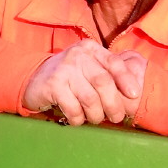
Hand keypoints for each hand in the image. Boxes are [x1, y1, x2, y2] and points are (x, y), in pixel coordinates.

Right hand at [22, 39, 146, 125]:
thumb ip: (109, 73)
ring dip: (96, 114)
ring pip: (89, 98)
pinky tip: (77, 118)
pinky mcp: (52, 85)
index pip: (114, 62)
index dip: (126, 79)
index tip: (134, 95)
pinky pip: (73, 108)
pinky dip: (79, 118)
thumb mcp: (89, 67)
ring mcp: (63, 69)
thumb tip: (133, 91)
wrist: (34, 79)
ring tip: (95, 118)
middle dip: (113, 104)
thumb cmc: (70, 77)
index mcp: (90, 49)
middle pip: (103, 82)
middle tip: (116, 117)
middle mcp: (78, 55)